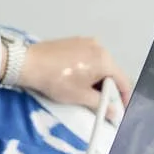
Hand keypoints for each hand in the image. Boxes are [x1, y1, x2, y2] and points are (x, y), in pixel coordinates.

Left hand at [17, 36, 132, 121]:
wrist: (28, 63)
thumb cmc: (56, 80)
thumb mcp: (81, 96)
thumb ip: (101, 105)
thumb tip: (113, 112)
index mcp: (104, 59)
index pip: (123, 81)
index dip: (124, 97)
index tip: (121, 109)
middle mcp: (99, 46)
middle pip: (112, 71)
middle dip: (109, 89)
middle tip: (102, 104)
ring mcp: (86, 41)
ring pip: (100, 64)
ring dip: (98, 79)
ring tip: (87, 92)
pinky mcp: (74, 41)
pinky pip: (88, 57)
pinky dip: (88, 69)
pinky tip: (77, 79)